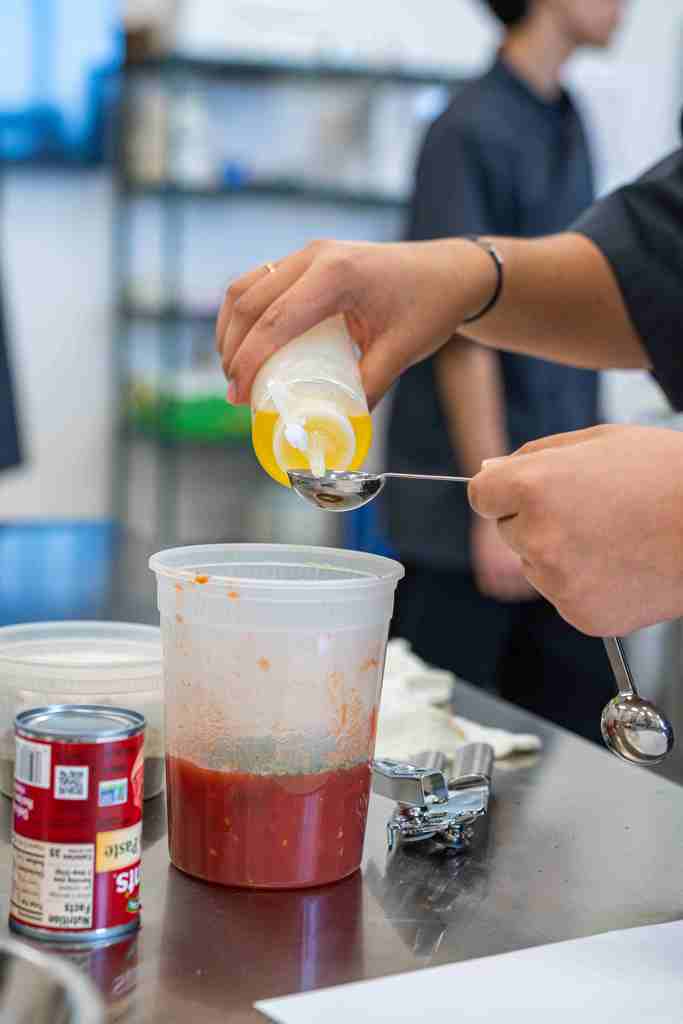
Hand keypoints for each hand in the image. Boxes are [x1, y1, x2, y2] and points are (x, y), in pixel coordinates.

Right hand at [215, 238, 494, 406]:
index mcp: (337, 274)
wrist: (450, 272)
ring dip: (232, 329)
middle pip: (250, 302)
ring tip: (234, 370)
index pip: (276, 320)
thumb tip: (334, 426)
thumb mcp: (402, 352)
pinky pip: (260, 282)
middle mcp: (315, 256)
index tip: (239, 395)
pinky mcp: (308, 260)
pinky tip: (246, 343)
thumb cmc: (431, 306)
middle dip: (233, 349)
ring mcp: (308, 253)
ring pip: (246, 287)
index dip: (249, 360)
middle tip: (235, 391)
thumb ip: (368, 388)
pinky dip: (246, 314)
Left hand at [467, 425, 682, 635]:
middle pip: (509, 530)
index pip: (481, 495)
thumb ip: (536, 455)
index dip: (506, 490)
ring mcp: (559, 581)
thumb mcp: (600, 441)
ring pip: (536, 565)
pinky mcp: (581, 614)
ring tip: (616, 537)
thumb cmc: (667, 475)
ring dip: (561, 555)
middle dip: (537, 521)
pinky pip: (564, 595)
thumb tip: (492, 470)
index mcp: (534, 486)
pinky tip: (624, 565)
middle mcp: (538, 536)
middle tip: (594, 510)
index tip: (530, 491)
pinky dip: (586, 585)